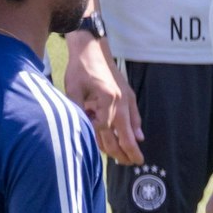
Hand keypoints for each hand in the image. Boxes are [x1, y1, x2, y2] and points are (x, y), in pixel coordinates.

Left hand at [63, 38, 143, 164]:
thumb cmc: (80, 69)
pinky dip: (136, 127)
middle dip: (126, 151)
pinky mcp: (128, 94)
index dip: (101, 143)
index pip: (104, 130)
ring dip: (131, 142)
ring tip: (132, 156)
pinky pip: (134, 115)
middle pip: (124, 133)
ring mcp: (126, 98)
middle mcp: (120, 102)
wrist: (92, 48)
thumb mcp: (72, 91)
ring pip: (130, 126)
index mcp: (106, 101)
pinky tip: (139, 136)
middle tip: (130, 164)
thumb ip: (79, 111)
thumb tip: (84, 130)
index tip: (100, 152)